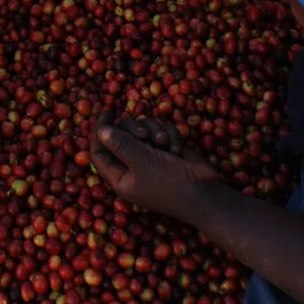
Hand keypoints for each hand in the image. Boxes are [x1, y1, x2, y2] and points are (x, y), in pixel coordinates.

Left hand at [90, 119, 218, 219]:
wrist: (205, 190)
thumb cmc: (169, 182)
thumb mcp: (141, 162)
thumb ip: (120, 144)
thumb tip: (101, 130)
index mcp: (120, 177)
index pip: (98, 152)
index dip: (98, 132)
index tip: (106, 112)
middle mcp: (131, 166)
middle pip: (120, 135)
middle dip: (134, 130)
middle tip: (144, 135)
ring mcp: (149, 157)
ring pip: (141, 128)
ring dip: (154, 131)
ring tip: (164, 143)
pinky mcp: (165, 148)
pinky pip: (158, 129)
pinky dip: (168, 134)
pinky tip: (177, 147)